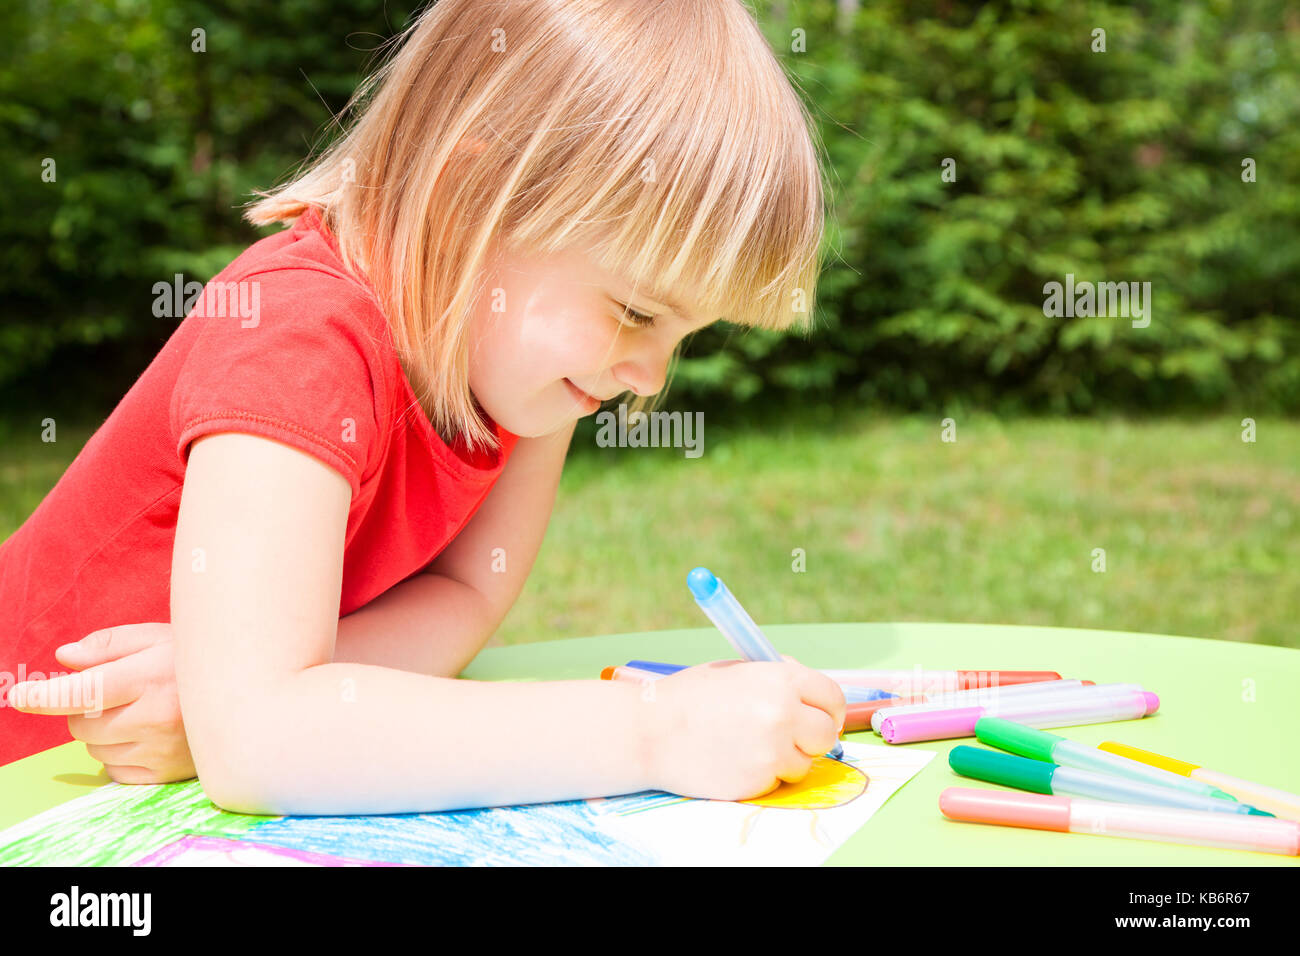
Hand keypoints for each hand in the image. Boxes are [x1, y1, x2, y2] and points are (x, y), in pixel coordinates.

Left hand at [9, 623, 195, 783]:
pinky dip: (118, 756)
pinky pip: (115, 771)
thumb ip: (108, 645)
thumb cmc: (198, 660)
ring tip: (138, 713)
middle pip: (81, 724)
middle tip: (113, 695)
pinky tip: (145, 736)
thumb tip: (65, 659)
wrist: (254, 695)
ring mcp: (161, 748)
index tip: (19, 696)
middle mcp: (154, 715)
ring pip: (95, 749)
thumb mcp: (157, 637)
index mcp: (149, 676)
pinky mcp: (166, 772)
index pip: (82, 690)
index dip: (45, 696)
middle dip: (83, 710)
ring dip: (102, 733)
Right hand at [642, 655, 846, 801]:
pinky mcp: (758, 781)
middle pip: (826, 735)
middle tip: (791, 737)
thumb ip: (777, 680)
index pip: (832, 697)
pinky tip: (734, 759)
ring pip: (803, 763)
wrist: (650, 730)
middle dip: (812, 737)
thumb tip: (809, 692)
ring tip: (750, 746)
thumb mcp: (737, 672)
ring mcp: (772, 751)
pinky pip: (776, 781)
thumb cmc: (689, 696)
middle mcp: (783, 714)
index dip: (827, 708)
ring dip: (785, 759)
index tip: (820, 716)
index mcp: (780, 679)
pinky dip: (762, 775)